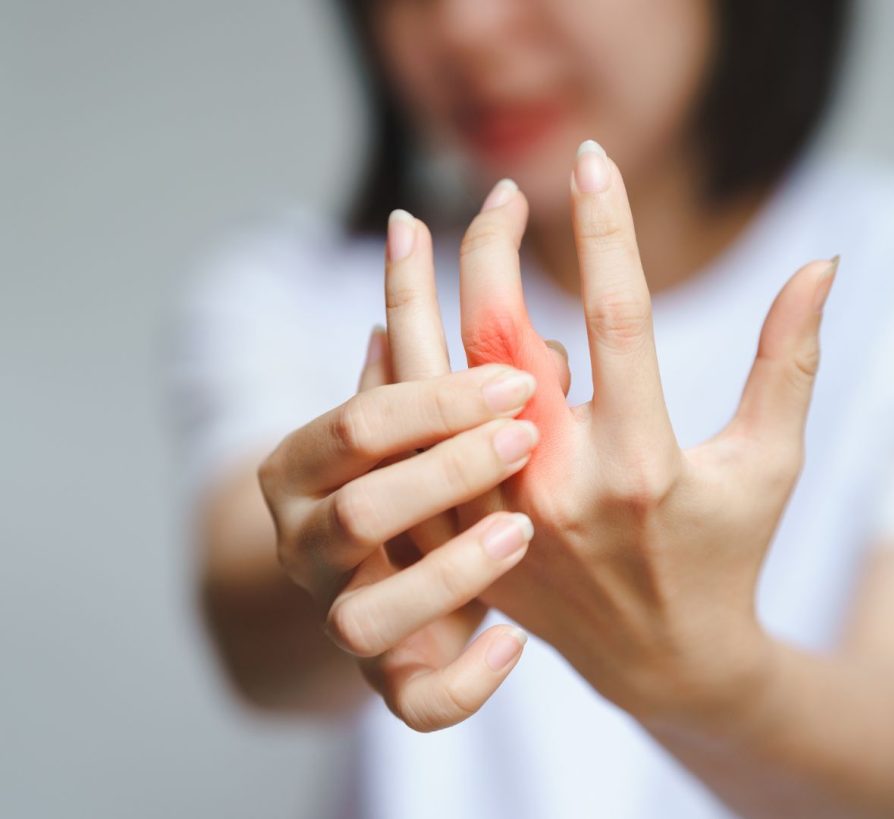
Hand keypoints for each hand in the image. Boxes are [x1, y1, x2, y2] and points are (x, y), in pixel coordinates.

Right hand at [257, 327, 544, 730]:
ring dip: (447, 572)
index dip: (438, 403)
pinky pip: (414, 705)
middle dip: (446, 473)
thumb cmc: (410, 476)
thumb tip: (416, 249)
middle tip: (524, 440)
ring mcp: (337, 618)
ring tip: (519, 532)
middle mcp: (303, 546)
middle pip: (358, 513)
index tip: (519, 383)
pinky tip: (515, 641)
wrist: (389, 572)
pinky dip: (465, 683)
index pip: (358, 427)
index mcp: (299, 469)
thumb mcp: (411, 419)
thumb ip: (416, 356)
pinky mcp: (385, 680)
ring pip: (364, 618)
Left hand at [389, 142, 837, 726]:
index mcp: (642, 465)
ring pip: (429, 386)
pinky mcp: (463, 538)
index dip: (605, 230)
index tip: (594, 162)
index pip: (619, 319)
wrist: (665, 664)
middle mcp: (558, 489)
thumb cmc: (728, 554)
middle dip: (491, 249)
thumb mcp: (770, 463)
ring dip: (409, 296)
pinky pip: (407, 442)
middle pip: (500, 341)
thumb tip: (821, 262)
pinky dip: (391, 374)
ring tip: (404, 226)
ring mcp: (497, 517)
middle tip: (498, 191)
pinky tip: (389, 318)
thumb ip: (790, 361)